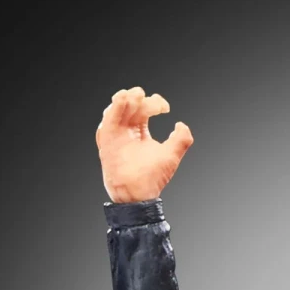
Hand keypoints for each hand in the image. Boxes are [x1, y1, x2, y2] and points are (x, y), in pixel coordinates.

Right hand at [96, 87, 192, 202]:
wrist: (137, 194)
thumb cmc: (153, 177)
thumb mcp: (171, 156)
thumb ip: (182, 140)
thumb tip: (181, 124)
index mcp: (140, 131)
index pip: (144, 108)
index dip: (154, 102)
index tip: (165, 108)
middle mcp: (127, 130)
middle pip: (131, 105)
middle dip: (140, 97)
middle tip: (150, 101)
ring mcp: (116, 134)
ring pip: (117, 108)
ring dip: (125, 99)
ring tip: (135, 95)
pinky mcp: (108, 139)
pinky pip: (108, 120)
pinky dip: (114, 109)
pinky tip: (122, 101)